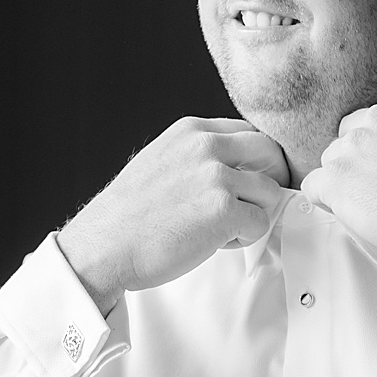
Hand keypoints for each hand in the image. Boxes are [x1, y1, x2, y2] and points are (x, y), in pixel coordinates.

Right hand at [58, 117, 290, 314]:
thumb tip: (237, 166)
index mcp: (191, 131)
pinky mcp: (225, 211)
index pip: (248, 132)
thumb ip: (199, 155)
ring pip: (270, 192)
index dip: (257, 160)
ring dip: (253, 214)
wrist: (105, 246)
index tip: (252, 179)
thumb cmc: (130, 214)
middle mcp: (206, 146)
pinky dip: (244, 238)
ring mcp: (217, 177)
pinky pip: (261, 224)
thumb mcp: (162, 160)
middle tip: (255, 203)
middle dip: (271, 179)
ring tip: (219, 228)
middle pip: (269, 153)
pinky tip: (213, 241)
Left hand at [299, 88, 376, 262]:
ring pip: (332, 160)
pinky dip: (327, 201)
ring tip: (376, 203)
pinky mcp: (336, 176)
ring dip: (346, 180)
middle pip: (349, 135)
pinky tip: (353, 211)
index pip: (375, 118)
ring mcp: (353, 145)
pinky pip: (313, 185)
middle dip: (360, 159)